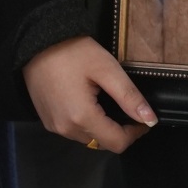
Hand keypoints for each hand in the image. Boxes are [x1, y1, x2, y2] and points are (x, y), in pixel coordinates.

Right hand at [23, 36, 156, 153]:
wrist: (37, 44)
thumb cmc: (74, 53)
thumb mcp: (107, 69)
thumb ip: (129, 97)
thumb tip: (150, 120)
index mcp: (82, 118)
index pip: (116, 143)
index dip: (135, 134)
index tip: (145, 119)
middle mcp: (66, 129)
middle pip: (102, 143)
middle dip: (121, 131)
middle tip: (131, 109)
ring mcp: (54, 127)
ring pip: (88, 139)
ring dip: (104, 128)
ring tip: (112, 104)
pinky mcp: (48, 121)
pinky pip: (74, 131)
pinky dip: (88, 124)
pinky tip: (93, 104)